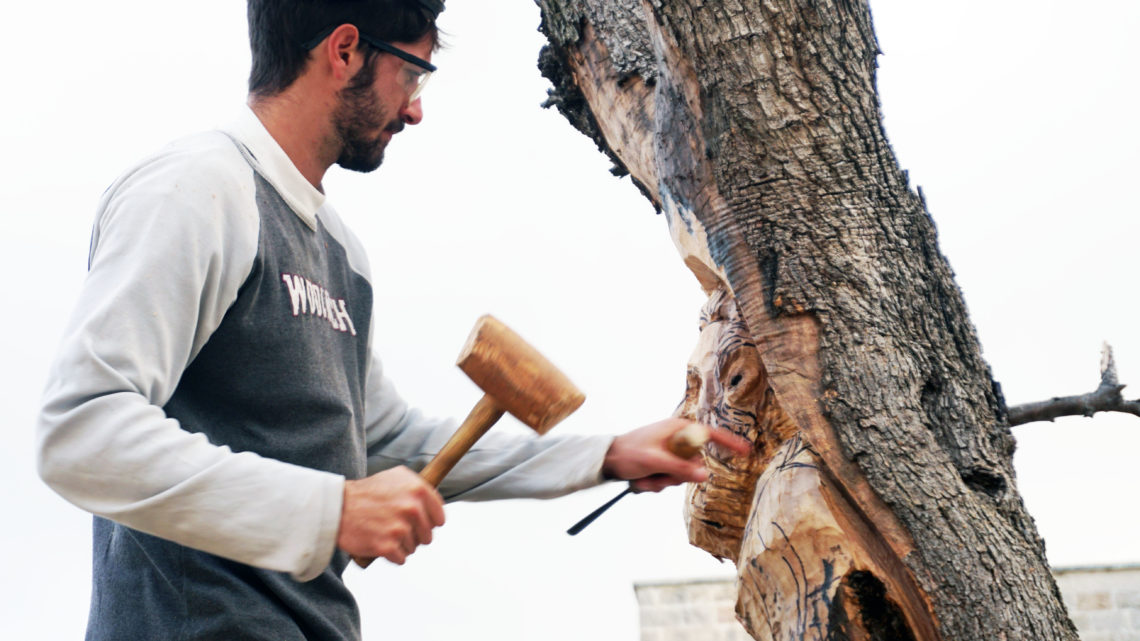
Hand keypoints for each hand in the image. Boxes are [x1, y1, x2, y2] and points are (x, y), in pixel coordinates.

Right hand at [337, 466, 445, 566]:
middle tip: (396, 528)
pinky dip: (392, 555)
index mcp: (418, 490)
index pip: (439, 518)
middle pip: (428, 536)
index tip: (418, 523)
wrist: (337, 507)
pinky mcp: (387, 546)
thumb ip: (419, 487)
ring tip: (384, 532)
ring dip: (401, 544)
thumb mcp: (395, 476)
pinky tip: (381, 543)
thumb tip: (436, 503)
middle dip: (414, 535)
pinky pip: (401, 558)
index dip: (429, 522)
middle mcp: (412, 508)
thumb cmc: (366, 492)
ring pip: (414, 548)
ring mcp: (400, 528)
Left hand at [602, 418, 750, 492]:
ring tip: (644, 477)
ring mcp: (669, 451)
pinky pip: (670, 479)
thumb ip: (679, 469)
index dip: (729, 443)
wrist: (605, 460)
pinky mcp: (663, 462)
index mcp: (677, 429)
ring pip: (681, 476)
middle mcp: (676, 439)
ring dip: (663, 482)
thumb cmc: (627, 453)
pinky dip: (656, 484)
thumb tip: (705, 476)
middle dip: (676, 476)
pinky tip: (641, 479)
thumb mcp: (654, 461)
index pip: (710, 435)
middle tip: (656, 476)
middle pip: (694, 464)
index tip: (746, 451)